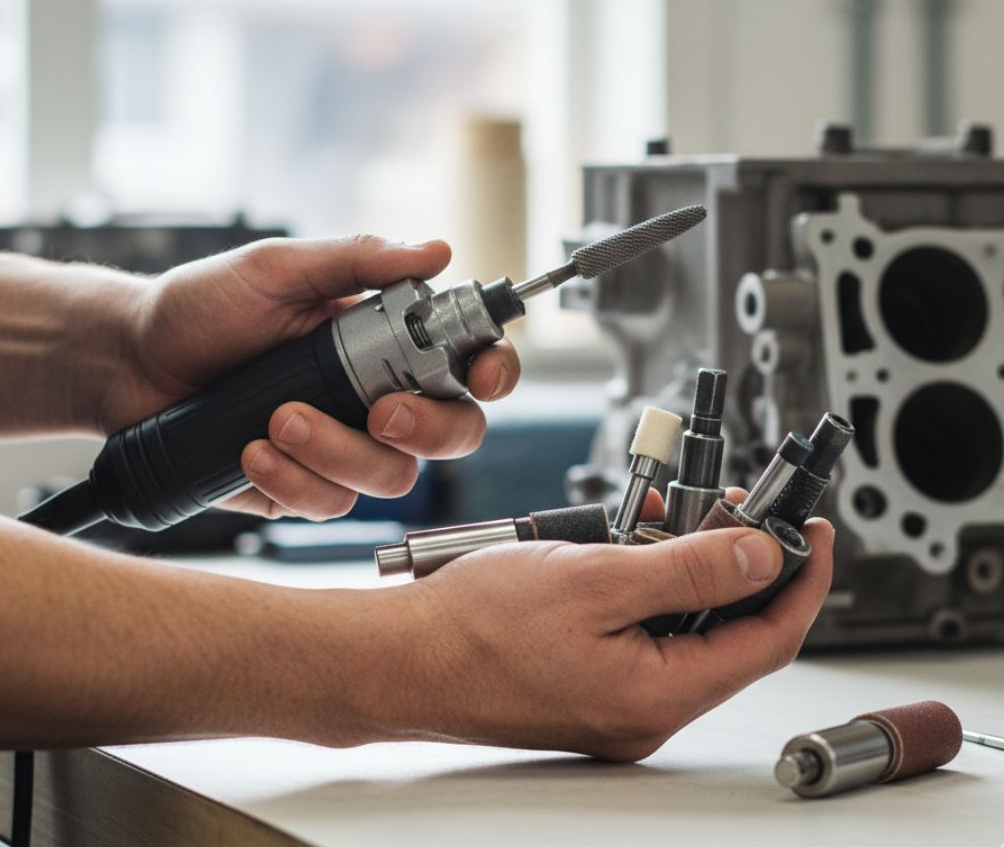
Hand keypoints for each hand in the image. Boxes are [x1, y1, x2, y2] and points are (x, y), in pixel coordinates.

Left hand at [98, 235, 519, 518]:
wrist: (130, 360)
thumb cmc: (204, 306)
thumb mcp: (279, 269)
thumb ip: (357, 259)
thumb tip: (436, 250)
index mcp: (386, 341)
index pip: (468, 362)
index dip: (493, 372)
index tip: (480, 375)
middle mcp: (377, 397)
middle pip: (454, 433)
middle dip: (428, 429)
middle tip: (379, 412)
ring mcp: (343, 446)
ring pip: (393, 477)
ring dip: (339, 453)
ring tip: (278, 419)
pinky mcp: (303, 486)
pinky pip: (331, 504)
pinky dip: (295, 481)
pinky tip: (253, 451)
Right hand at [364, 518, 832, 759]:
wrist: (404, 658)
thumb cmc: (477, 626)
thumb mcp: (597, 577)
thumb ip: (689, 570)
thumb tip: (760, 556)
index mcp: (658, 693)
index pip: (768, 637)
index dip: (800, 579)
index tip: (813, 531)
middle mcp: (645, 709)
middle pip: (726, 631)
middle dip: (733, 561)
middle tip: (727, 506)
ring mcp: (616, 700)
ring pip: (681, 627)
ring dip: (682, 567)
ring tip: (658, 517)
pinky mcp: (590, 684)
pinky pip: (642, 633)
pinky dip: (644, 586)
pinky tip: (623, 549)